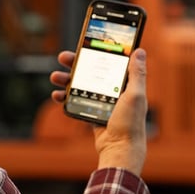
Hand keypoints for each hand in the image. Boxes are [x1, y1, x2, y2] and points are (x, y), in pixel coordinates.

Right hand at [49, 49, 148, 175]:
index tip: (82, 44)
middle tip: (62, 57)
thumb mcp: (135, 95)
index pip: (107, 61)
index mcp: (123, 83)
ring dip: (65, 79)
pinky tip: (57, 95)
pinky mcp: (90, 111)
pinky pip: (74, 100)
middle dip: (74, 63)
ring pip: (78, 84)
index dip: (94, 52)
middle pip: (89, 71)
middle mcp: (111, 90)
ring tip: (55, 77)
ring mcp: (99, 100)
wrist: (119, 149)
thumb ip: (136, 73)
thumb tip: (139, 50)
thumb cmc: (130, 123)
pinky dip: (63, 96)